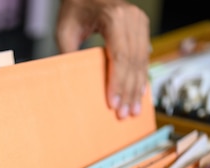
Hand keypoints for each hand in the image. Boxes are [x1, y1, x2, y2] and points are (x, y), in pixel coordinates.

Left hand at [56, 0, 149, 118]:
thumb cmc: (75, 7)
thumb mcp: (65, 30)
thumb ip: (70, 55)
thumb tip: (75, 85)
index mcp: (114, 17)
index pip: (119, 56)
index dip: (117, 82)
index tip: (113, 103)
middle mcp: (132, 18)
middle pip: (133, 62)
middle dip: (128, 91)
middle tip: (124, 114)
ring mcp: (140, 21)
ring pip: (142, 61)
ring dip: (137, 88)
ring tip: (133, 110)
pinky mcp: (142, 26)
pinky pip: (144, 56)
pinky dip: (141, 76)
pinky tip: (139, 93)